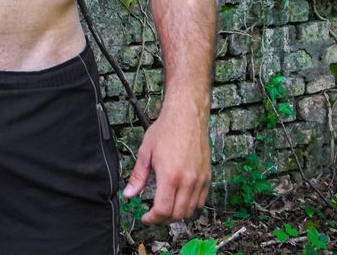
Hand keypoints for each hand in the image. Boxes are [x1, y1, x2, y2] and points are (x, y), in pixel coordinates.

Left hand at [123, 105, 210, 224]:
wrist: (187, 116)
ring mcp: (199, 180)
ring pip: (191, 211)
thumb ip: (138, 177)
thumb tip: (128, 194)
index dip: (152, 219)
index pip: (163, 210)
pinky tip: (180, 201)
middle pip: (177, 214)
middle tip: (153, 216)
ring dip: (177, 215)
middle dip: (163, 220)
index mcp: (170, 176)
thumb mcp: (145, 152)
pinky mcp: (207, 176)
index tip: (145, 217)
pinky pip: (201, 201)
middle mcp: (187, 181)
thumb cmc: (166, 130)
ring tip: (165, 209)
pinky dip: (190, 206)